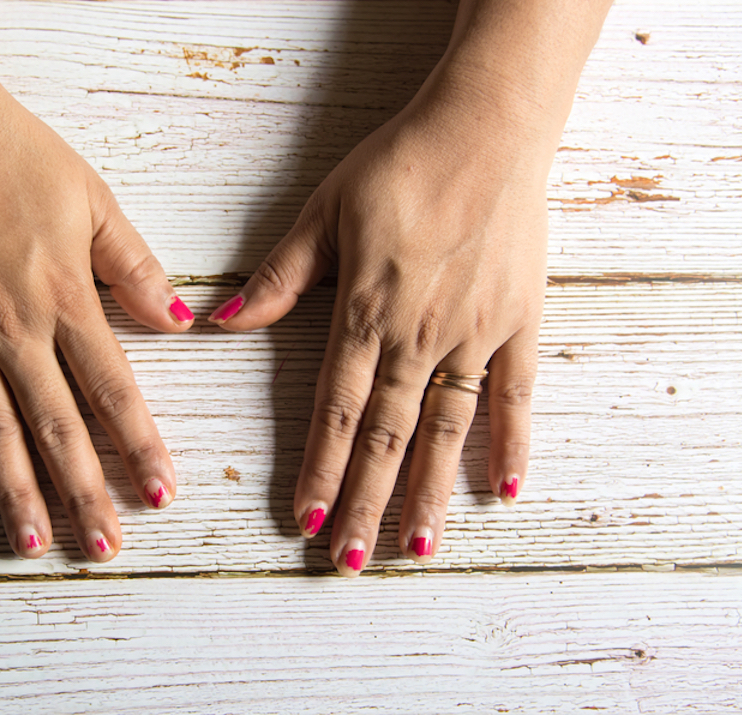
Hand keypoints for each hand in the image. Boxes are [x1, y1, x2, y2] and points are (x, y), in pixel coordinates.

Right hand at [0, 41, 192, 560]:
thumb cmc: (12, 151)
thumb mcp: (93, 200)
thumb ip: (135, 270)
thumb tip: (180, 323)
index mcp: (66, 299)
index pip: (114, 392)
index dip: (140, 448)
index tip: (160, 497)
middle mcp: (12, 329)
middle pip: (56, 428)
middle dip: (84, 494)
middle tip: (102, 549)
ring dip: (11, 491)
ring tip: (29, 542)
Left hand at [210, 68, 556, 573]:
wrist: (488, 126)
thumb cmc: (401, 164)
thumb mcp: (325, 212)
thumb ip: (280, 277)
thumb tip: (222, 321)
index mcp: (366, 314)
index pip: (337, 411)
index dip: (319, 470)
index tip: (304, 522)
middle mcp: (419, 337)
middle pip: (388, 438)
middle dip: (364, 504)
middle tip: (348, 562)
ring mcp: (474, 335)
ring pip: (447, 432)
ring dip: (430, 494)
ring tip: (415, 549)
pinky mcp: (519, 323)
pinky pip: (515, 396)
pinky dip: (511, 444)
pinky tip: (503, 491)